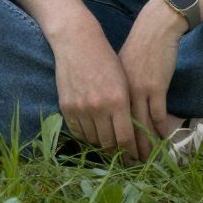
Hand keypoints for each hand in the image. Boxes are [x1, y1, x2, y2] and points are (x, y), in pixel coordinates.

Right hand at [51, 18, 140, 156]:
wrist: (78, 44)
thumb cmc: (107, 60)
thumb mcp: (123, 82)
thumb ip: (127, 107)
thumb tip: (132, 134)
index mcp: (118, 100)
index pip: (125, 138)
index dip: (131, 152)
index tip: (136, 158)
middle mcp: (99, 107)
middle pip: (109, 143)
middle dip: (118, 154)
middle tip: (125, 159)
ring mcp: (81, 109)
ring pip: (93, 140)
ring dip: (102, 146)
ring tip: (110, 149)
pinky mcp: (66, 108)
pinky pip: (78, 132)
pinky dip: (87, 137)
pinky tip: (94, 136)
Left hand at [117, 0, 184, 159]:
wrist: (154, 28)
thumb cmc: (137, 47)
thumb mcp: (119, 70)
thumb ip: (116, 90)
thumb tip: (113, 109)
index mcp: (110, 90)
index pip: (106, 123)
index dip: (110, 142)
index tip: (114, 156)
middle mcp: (121, 93)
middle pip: (122, 128)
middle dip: (126, 149)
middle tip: (130, 164)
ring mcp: (139, 90)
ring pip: (140, 125)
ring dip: (144, 144)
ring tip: (146, 158)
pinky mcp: (156, 86)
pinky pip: (157, 114)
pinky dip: (159, 128)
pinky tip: (162, 138)